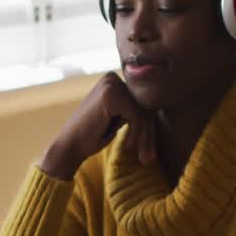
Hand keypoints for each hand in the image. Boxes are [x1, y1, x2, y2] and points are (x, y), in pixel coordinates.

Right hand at [40, 72, 155, 179]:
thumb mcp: (118, 118)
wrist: (69, 146)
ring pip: (143, 112)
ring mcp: (111, 85)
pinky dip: (135, 133)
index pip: (142, 102)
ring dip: (145, 137)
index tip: (149, 150)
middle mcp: (112, 77)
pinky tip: (126, 145)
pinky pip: (136, 116)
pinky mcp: (111, 96)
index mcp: (114, 80)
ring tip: (143, 157)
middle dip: (149, 134)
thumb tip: (166, 107)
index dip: (148, 126)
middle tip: (149, 158)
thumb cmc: (94, 135)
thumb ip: (135, 110)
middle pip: (145, 106)